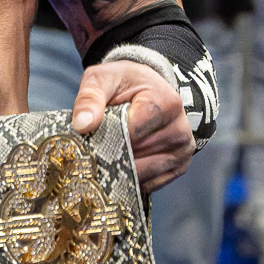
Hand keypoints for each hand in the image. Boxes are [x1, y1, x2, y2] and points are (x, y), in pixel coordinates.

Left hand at [71, 58, 193, 191]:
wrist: (147, 88)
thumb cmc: (123, 83)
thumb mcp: (102, 79)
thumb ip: (90, 97)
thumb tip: (82, 125)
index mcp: (166, 102)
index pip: (133, 132)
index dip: (108, 136)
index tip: (89, 135)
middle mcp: (180, 129)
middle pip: (137, 154)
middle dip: (111, 153)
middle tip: (92, 148)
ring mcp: (182, 150)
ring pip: (142, 173)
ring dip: (120, 169)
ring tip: (105, 155)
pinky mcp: (179, 166)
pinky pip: (150, 184)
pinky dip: (131, 179)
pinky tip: (119, 166)